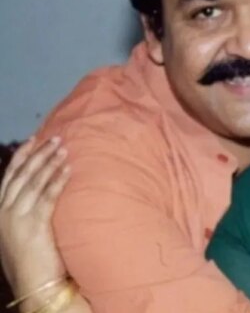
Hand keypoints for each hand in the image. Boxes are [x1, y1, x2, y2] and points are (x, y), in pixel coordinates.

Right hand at [0, 137, 70, 295]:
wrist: (34, 285)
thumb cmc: (34, 260)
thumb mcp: (23, 232)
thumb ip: (28, 211)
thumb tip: (45, 188)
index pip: (10, 177)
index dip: (22, 156)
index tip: (35, 139)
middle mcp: (3, 212)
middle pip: (21, 175)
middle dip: (39, 154)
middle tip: (56, 138)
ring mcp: (16, 219)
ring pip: (33, 182)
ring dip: (49, 163)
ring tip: (64, 148)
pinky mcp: (32, 226)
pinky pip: (46, 197)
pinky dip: (57, 180)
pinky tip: (68, 169)